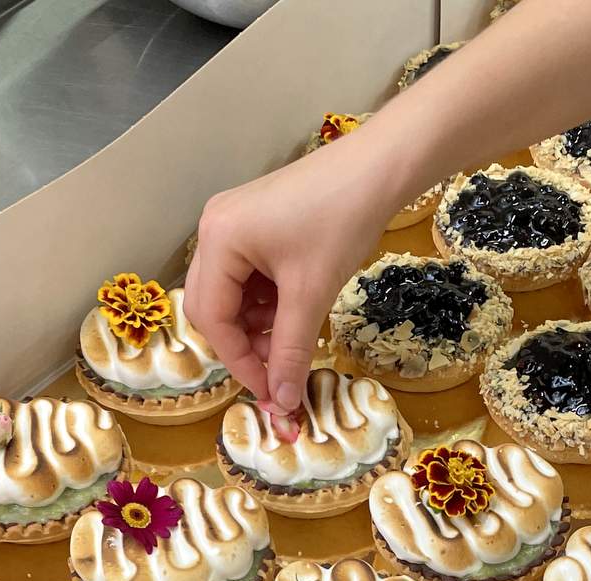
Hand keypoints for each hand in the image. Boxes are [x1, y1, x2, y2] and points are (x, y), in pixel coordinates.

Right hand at [184, 136, 407, 413]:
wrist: (379, 168)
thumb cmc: (341, 220)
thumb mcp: (312, 293)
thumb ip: (290, 351)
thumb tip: (280, 402)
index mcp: (217, 240)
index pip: (211, 317)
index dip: (239, 361)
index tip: (270, 392)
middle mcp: (214, 229)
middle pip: (212, 306)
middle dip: (243, 344)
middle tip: (278, 372)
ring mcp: (234, 224)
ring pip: (232, 294)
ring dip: (257, 326)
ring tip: (292, 342)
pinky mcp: (257, 224)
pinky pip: (249, 276)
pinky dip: (268, 303)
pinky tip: (294, 314)